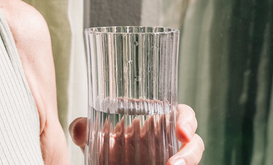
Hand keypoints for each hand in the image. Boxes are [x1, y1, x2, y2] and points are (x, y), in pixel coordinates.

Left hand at [69, 104, 203, 164]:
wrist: (105, 164)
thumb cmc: (105, 148)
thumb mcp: (93, 138)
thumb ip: (84, 129)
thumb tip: (79, 127)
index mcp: (156, 121)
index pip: (181, 113)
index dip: (186, 119)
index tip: (181, 131)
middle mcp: (168, 141)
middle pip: (193, 140)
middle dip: (191, 150)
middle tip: (176, 163)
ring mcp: (169, 158)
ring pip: (191, 158)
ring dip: (187, 163)